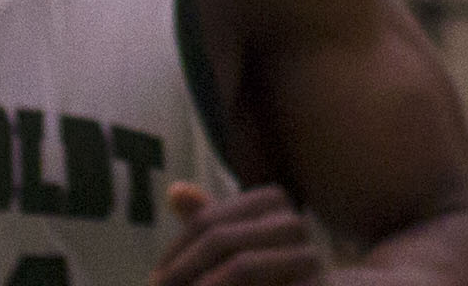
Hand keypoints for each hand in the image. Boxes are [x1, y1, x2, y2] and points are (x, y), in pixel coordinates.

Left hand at [153, 180, 329, 285]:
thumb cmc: (264, 273)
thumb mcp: (232, 244)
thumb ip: (207, 221)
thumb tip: (174, 191)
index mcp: (271, 200)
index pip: (207, 220)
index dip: (176, 251)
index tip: (154, 279)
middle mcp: (294, 221)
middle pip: (220, 239)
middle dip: (181, 271)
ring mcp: (308, 255)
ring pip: (240, 265)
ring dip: (202, 285)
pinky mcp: (313, 285)